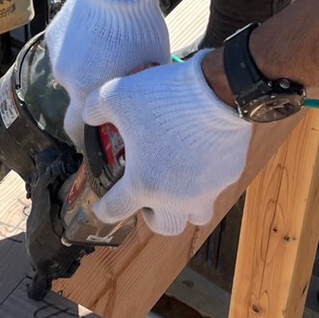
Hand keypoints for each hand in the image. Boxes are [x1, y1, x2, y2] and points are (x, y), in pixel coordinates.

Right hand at [45, 0, 169, 138]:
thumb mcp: (149, 69)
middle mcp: (67, 80)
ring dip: (86, 70)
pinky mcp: (52, 37)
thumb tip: (142, 105)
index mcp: (87, 93)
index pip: (77, 128)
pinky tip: (96, 35)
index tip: (102, 125)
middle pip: (77, 98)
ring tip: (106, 52)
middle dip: (91, 96)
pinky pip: (67, 52)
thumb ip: (137, 93)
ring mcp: (57, 57)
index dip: (89, 130)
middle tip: (110, 83)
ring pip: (72, 73)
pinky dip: (79, 50)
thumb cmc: (140, 31)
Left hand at [82, 51, 251, 235]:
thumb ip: (95, 109)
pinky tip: (200, 155)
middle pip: (165, 226)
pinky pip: (215, 186)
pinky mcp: (228, 176)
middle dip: (153, 217)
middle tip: (148, 197)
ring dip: (184, 206)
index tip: (102, 205)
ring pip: (195, 214)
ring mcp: (206, 190)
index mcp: (142, 183)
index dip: (103, 209)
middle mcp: (175, 197)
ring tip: (178, 183)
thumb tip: (90, 116)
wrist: (220, 91)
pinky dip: (205, 178)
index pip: (115, 211)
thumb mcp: (117, 95)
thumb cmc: (165, 98)